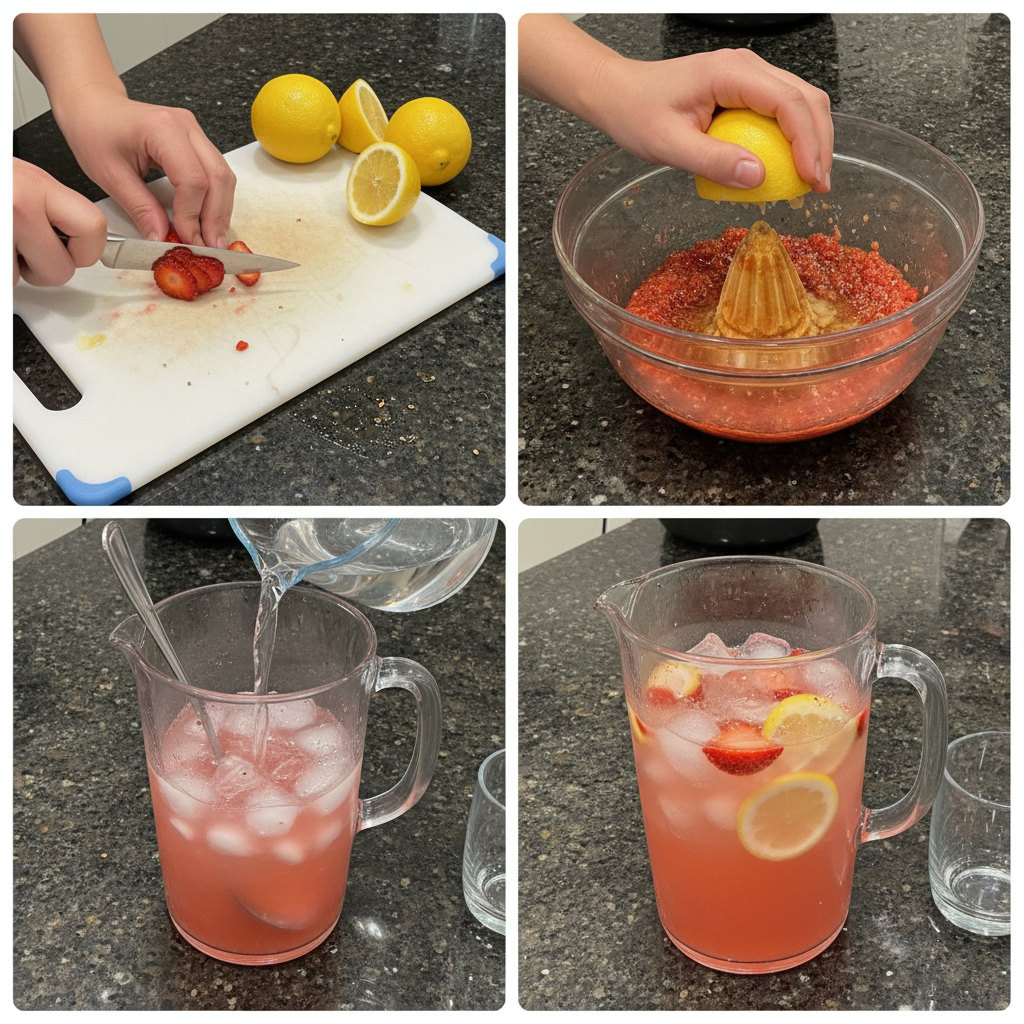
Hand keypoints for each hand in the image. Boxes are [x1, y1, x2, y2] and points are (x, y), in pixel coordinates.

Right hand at [13, 158, 106, 285]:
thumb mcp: (23, 181)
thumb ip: (54, 204)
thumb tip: (83, 232)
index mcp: (38, 185)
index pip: (95, 227)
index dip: (88, 250)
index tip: (77, 250)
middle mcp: (21, 205)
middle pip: (64, 269)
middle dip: (48, 268)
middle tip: (29, 249)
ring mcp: (4, 228)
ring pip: (33, 279)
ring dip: (20, 270)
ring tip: (7, 242)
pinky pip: (8, 281)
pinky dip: (5, 272)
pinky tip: (0, 247)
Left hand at [55, 83, 235, 248]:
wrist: (93, 104)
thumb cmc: (94, 130)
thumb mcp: (109, 175)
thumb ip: (140, 208)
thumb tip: (162, 238)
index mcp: (162, 129)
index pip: (193, 180)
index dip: (192, 216)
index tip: (185, 240)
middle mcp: (186, 127)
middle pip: (218, 177)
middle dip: (216, 217)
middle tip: (211, 248)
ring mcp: (195, 132)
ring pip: (224, 177)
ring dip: (220, 211)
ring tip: (212, 239)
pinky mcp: (197, 142)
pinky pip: (217, 174)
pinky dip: (216, 200)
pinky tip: (207, 221)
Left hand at [588, 48, 832, 192]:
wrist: (619, 94)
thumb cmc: (636, 113)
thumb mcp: (669, 145)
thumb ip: (713, 161)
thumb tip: (758, 177)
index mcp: (730, 73)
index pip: (788, 103)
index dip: (808, 142)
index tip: (811, 179)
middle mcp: (746, 67)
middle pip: (806, 98)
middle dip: (820, 142)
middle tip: (818, 186)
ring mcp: (747, 76)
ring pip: (800, 101)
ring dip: (812, 139)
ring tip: (810, 179)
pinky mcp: (744, 90)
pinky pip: (781, 110)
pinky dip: (793, 137)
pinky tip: (789, 165)